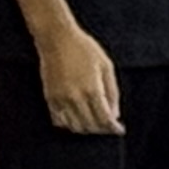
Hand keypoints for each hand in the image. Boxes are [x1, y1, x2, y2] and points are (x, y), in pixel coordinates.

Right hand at [38, 20, 123, 135]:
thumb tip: (115, 115)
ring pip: (75, 127)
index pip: (105, 119)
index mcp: (92, 90)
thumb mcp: (106, 66)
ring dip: (87, 129)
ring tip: (94, 123)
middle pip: (91, 126)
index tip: (119, 130)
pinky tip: (78, 118)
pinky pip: (60, 121)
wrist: (56, 38)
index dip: (113, 128)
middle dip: (102, 129)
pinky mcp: (50, 98)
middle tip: (108, 126)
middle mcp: (76, 98)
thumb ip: (113, 92)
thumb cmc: (84, 48)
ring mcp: (61, 100)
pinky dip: (70, 125)